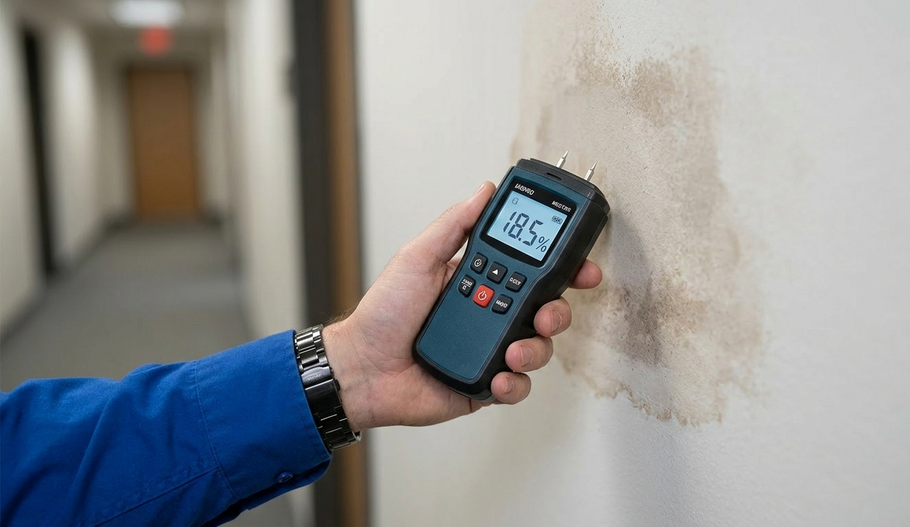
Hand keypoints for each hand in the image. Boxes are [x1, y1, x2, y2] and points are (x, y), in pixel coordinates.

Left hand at [323, 182, 601, 430]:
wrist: (362, 367)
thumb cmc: (383, 312)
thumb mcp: (418, 258)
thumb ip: (454, 225)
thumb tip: (484, 190)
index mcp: (481, 281)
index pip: (532, 270)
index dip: (563, 268)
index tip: (582, 266)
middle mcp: (491, 315)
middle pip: (546, 310)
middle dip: (558, 311)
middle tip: (546, 313)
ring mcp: (490, 350)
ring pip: (538, 348)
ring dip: (535, 348)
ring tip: (512, 350)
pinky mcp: (484, 385)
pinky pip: (517, 386)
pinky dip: (513, 383)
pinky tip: (497, 377)